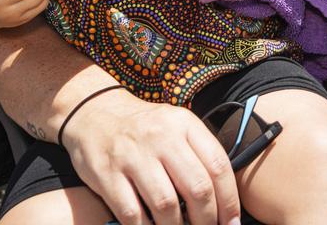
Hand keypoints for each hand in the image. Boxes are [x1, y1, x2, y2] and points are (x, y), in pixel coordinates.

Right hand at [61, 87, 240, 224]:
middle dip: (207, 220)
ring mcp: (132, 156)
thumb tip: (223, 200)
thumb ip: (199, 153)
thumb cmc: (145, 127)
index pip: (218, 165)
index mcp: (184, 123)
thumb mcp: (176, 125)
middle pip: (197, 187)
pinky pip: (133, 214)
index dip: (229, 200)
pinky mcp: (107, 174)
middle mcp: (161, 136)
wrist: (94, 113)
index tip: (231, 222)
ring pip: (166, 205)